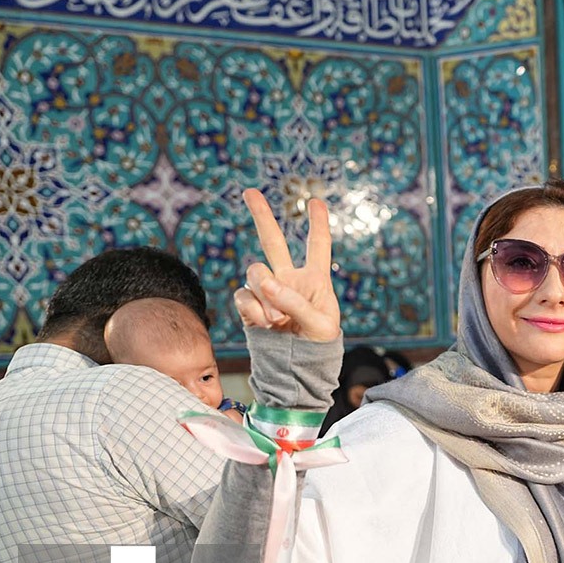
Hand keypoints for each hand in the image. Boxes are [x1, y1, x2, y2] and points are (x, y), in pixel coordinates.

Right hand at [234, 188, 340, 341]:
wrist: (297, 371)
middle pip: (273, 241)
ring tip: (279, 321)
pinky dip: (254, 310)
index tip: (316, 201)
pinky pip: (244, 296)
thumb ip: (296, 302)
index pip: (318, 246)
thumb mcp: (319, 325)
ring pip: (255, 272)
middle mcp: (289, 279)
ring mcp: (267, 291)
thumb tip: (267, 284)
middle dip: (261, 215)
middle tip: (250, 191)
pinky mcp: (250, 306)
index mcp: (316, 279)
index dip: (317, 223)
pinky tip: (266, 325)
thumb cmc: (318, 347)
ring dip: (265, 294)